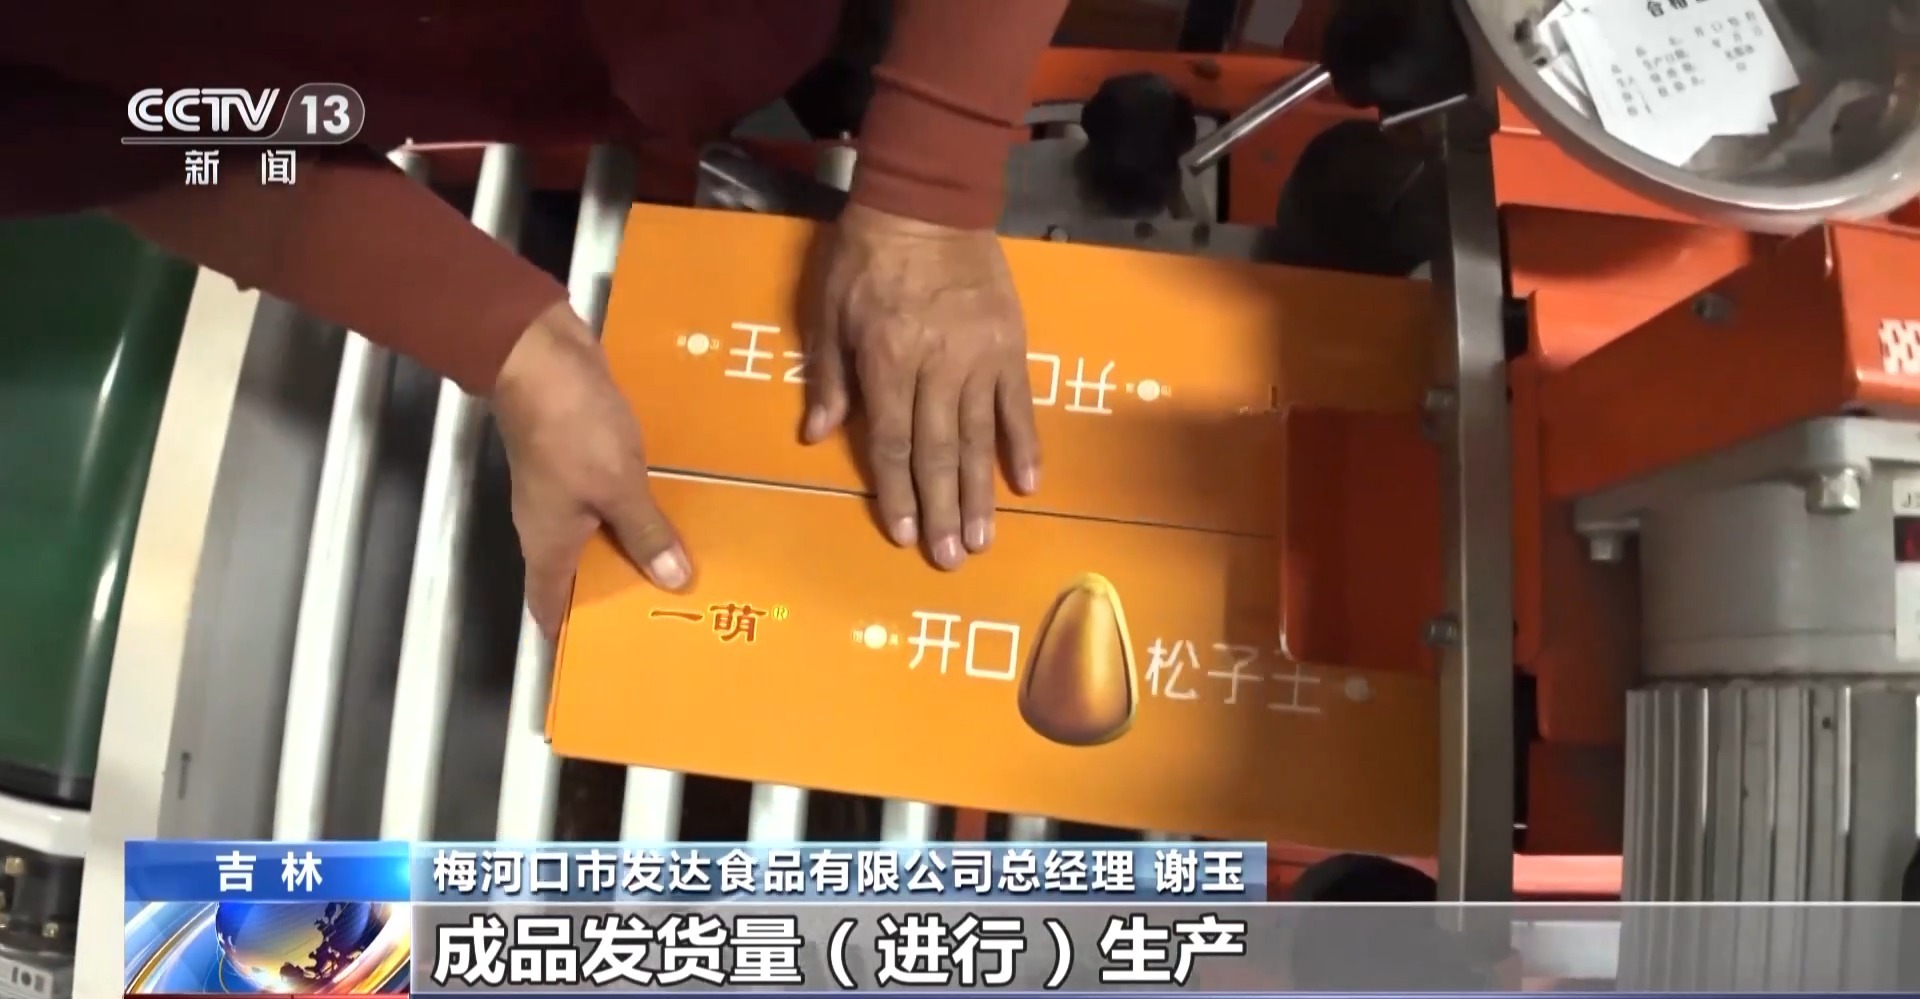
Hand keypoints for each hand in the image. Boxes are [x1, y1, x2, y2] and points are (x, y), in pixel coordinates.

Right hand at [492, 302, 691, 636]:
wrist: (540, 353)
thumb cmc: (573, 429)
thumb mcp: (618, 488)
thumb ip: (646, 533)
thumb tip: (674, 582)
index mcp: (548, 544)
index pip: (549, 606)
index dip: (568, 635)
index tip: (596, 663)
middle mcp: (547, 523)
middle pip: (578, 573)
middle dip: (616, 594)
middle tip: (665, 616)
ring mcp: (561, 487)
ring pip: (596, 534)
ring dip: (630, 550)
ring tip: (679, 568)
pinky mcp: (577, 455)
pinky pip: (607, 497)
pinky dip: (632, 510)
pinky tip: (669, 510)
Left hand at [802, 203, 1040, 569]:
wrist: (929, 200)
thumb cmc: (866, 254)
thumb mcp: (826, 309)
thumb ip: (828, 375)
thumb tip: (817, 435)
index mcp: (887, 360)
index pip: (892, 442)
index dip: (896, 492)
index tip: (902, 535)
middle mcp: (937, 367)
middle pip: (938, 452)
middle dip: (941, 510)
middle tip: (948, 559)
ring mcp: (980, 358)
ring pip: (978, 438)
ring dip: (980, 493)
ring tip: (982, 539)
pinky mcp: (1011, 344)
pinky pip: (1019, 404)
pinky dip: (1024, 445)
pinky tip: (1027, 484)